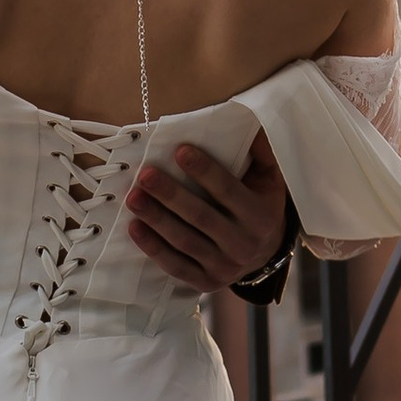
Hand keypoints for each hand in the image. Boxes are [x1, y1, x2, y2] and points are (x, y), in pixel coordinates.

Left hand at [125, 142, 289, 294]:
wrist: (264, 254)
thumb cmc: (259, 204)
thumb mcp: (268, 178)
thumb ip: (258, 150)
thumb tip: (244, 118)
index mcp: (261, 216)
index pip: (229, 191)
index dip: (205, 171)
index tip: (179, 150)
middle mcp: (244, 244)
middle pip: (202, 217)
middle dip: (171, 195)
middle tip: (145, 175)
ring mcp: (225, 267)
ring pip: (185, 242)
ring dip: (156, 219)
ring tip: (133, 197)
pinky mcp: (205, 282)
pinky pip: (176, 265)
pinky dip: (153, 247)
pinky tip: (134, 227)